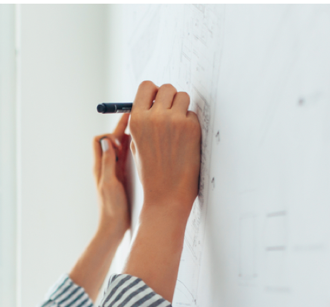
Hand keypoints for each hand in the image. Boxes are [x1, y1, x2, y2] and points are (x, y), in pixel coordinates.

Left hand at [93, 112, 131, 237]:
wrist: (114, 226)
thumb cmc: (110, 208)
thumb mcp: (109, 183)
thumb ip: (108, 162)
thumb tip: (107, 140)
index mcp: (100, 166)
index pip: (100, 140)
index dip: (110, 133)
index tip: (121, 132)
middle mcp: (107, 166)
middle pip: (112, 141)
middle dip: (122, 129)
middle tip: (135, 116)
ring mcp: (116, 171)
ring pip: (122, 148)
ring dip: (129, 137)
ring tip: (142, 128)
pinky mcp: (124, 177)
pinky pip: (128, 158)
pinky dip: (134, 149)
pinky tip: (144, 146)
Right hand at [128, 81, 200, 215]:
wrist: (166, 196)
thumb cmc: (151, 173)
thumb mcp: (137, 145)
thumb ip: (142, 122)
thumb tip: (154, 102)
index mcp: (136, 120)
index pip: (146, 86)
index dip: (154, 92)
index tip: (158, 101)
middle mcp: (154, 117)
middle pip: (167, 88)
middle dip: (170, 98)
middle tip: (172, 113)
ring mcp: (174, 121)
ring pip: (183, 97)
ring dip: (182, 108)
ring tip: (179, 128)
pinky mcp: (191, 128)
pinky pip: (193, 114)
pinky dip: (191, 124)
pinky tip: (186, 142)